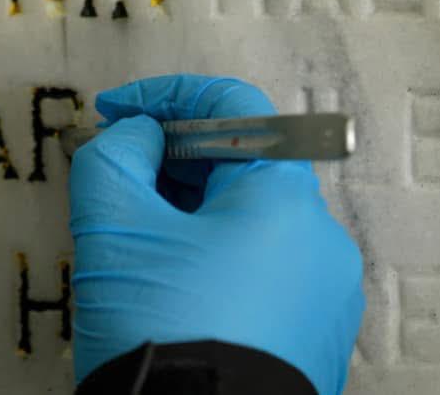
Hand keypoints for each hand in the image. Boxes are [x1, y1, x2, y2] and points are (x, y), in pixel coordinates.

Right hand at [67, 75, 364, 393]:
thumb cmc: (161, 328)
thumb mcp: (114, 225)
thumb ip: (115, 156)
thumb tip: (135, 136)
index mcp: (285, 198)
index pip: (233, 106)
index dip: (164, 97)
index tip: (114, 114)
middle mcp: (322, 241)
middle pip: (242, 168)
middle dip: (171, 165)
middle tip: (114, 179)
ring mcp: (325, 297)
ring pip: (249, 227)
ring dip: (189, 218)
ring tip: (132, 245)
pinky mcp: (314, 342)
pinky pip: (262, 278)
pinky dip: (213, 266)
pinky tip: (167, 291)